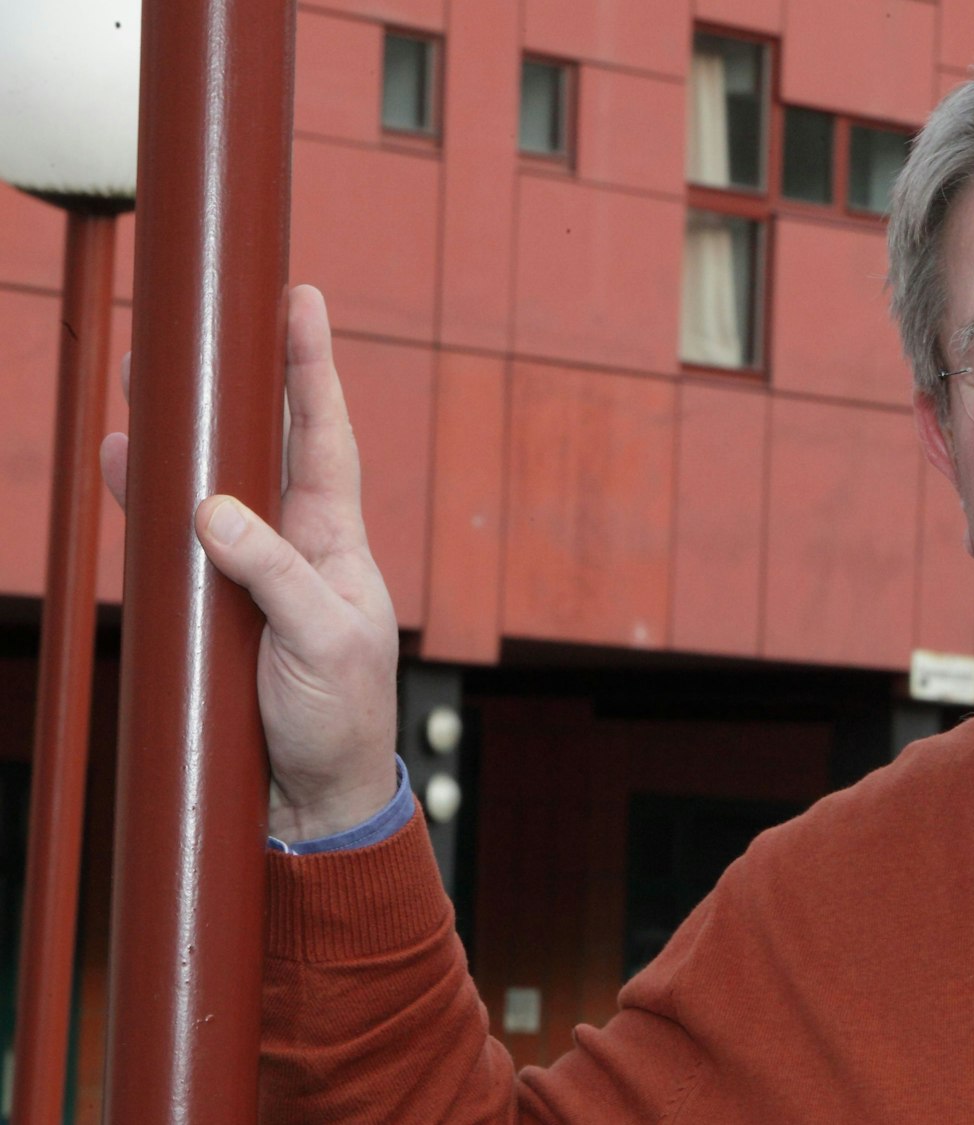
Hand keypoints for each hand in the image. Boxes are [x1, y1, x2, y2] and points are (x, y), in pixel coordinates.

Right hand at [101, 285, 400, 842]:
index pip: (324, 436)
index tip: (300, 300)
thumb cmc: (340, 718)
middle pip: (258, 443)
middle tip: (203, 318)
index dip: (312, 368)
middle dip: (234, 378)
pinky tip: (119, 458)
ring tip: (146, 371)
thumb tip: (212, 510)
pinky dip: (142, 498)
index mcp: (336, 541)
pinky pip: (166, 538)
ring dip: (177, 430)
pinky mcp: (205, 605)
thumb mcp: (322, 642)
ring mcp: (245, 569)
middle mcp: (292, 541)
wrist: (311, 796)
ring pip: (205, 481)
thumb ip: (273, 576)